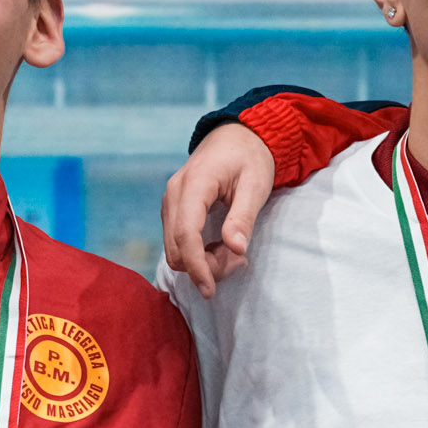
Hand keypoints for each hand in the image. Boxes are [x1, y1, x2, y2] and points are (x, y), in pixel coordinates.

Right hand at [161, 123, 281, 293]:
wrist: (236, 137)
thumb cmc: (250, 157)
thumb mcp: (256, 185)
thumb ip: (243, 217)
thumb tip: (235, 250)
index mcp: (194, 184)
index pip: (186, 234)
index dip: (197, 266)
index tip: (210, 290)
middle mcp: (174, 193)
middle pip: (177, 248)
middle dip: (205, 266)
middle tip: (240, 259)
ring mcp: (170, 202)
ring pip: (175, 249)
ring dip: (203, 261)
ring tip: (234, 251)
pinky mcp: (173, 210)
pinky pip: (178, 242)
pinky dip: (198, 253)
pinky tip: (221, 246)